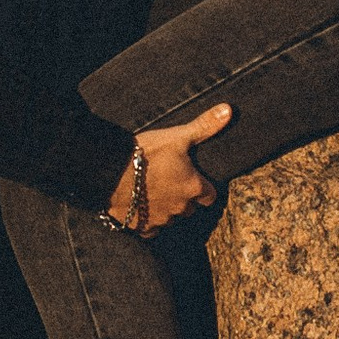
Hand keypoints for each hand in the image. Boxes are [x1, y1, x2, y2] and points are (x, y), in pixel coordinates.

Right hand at [106, 101, 231, 234]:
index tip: (195, 180)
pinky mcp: (141, 227)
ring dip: (165, 207)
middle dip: (183, 198)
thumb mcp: (177, 136)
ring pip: (170, 217)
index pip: (209, 196)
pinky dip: (147, 220)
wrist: (110, 171)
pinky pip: (150, 228)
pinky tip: (140, 206)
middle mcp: (180, 207)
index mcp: (193, 187)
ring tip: (153, 191)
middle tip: (170, 182)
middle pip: (189, 208)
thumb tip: (228, 110)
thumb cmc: (145, 153)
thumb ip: (205, 126)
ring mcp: (161, 219)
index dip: (203, 188)